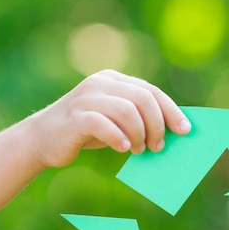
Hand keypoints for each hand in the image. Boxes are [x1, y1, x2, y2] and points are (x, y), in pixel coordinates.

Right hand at [26, 69, 190, 168]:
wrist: (43, 140)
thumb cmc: (87, 132)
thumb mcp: (115, 121)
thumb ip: (138, 119)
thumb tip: (172, 132)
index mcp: (114, 80)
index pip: (151, 90)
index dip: (171, 110)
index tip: (185, 130)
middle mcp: (101, 83)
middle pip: (143, 98)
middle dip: (157, 125)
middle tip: (158, 147)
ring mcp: (86, 97)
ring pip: (127, 110)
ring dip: (140, 134)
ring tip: (139, 150)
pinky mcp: (75, 116)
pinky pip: (103, 124)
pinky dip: (118, 138)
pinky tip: (123, 148)